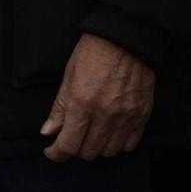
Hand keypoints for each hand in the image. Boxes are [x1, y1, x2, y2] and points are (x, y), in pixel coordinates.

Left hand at [41, 33, 155, 160]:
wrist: (125, 38)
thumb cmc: (93, 52)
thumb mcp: (69, 76)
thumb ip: (60, 107)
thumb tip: (48, 131)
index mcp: (82, 103)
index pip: (68, 144)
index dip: (56, 153)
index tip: (52, 151)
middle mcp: (105, 115)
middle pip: (88, 152)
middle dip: (75, 149)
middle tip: (71, 138)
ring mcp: (126, 117)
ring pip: (109, 152)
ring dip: (96, 148)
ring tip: (90, 135)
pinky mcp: (142, 115)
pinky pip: (130, 144)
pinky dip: (118, 144)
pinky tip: (111, 133)